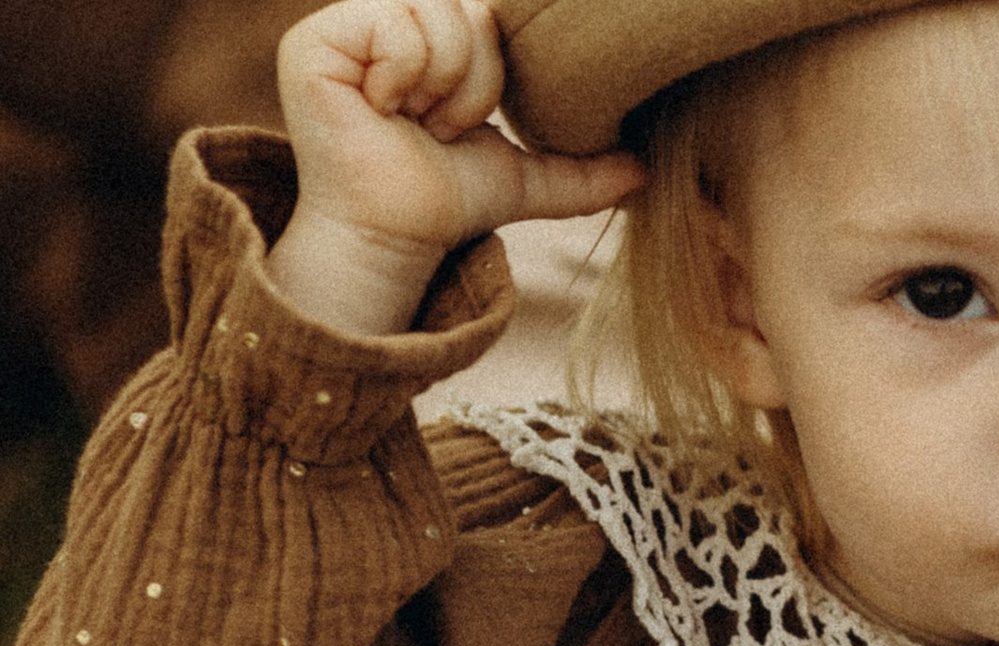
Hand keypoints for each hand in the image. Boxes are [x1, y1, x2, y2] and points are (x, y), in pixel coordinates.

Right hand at [268, 0, 641, 336]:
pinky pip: (394, 25)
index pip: (488, 16)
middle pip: (467, 11)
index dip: (491, 76)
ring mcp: (348, 23)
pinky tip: (381, 109)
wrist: (399, 236)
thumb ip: (582, 171)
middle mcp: (385, 18)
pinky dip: (404, 78)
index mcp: (428, 35)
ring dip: (443, 87)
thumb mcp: (525, 180)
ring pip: (435, 14)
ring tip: (414, 121)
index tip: (461, 123)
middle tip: (439, 126)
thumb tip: (647, 171)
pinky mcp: (316, 37)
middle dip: (473, 84)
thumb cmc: (446, 202)